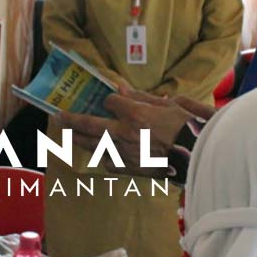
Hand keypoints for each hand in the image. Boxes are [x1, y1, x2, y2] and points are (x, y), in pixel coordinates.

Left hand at [56, 92, 195, 176]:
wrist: (198, 159)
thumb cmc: (188, 128)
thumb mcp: (170, 105)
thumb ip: (142, 97)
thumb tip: (120, 88)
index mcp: (135, 114)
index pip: (109, 102)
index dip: (108, 100)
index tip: (109, 101)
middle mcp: (124, 133)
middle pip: (89, 124)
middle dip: (71, 119)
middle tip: (57, 116)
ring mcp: (125, 153)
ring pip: (93, 145)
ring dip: (79, 139)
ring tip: (68, 134)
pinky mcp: (130, 169)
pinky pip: (109, 163)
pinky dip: (104, 157)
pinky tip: (101, 155)